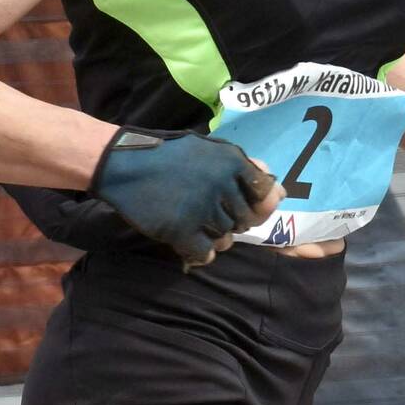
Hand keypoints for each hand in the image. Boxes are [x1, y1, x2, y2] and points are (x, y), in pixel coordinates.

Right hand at [90, 127, 283, 268]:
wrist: (125, 164)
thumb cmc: (171, 156)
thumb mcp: (210, 150)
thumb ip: (244, 168)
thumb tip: (278, 192)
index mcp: (232, 161)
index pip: (264, 193)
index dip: (254, 203)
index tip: (235, 201)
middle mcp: (222, 183)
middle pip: (244, 220)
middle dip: (230, 220)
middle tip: (207, 210)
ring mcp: (202, 208)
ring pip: (226, 239)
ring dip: (213, 237)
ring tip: (194, 223)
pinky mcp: (182, 230)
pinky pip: (205, 254)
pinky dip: (199, 252)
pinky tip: (188, 241)